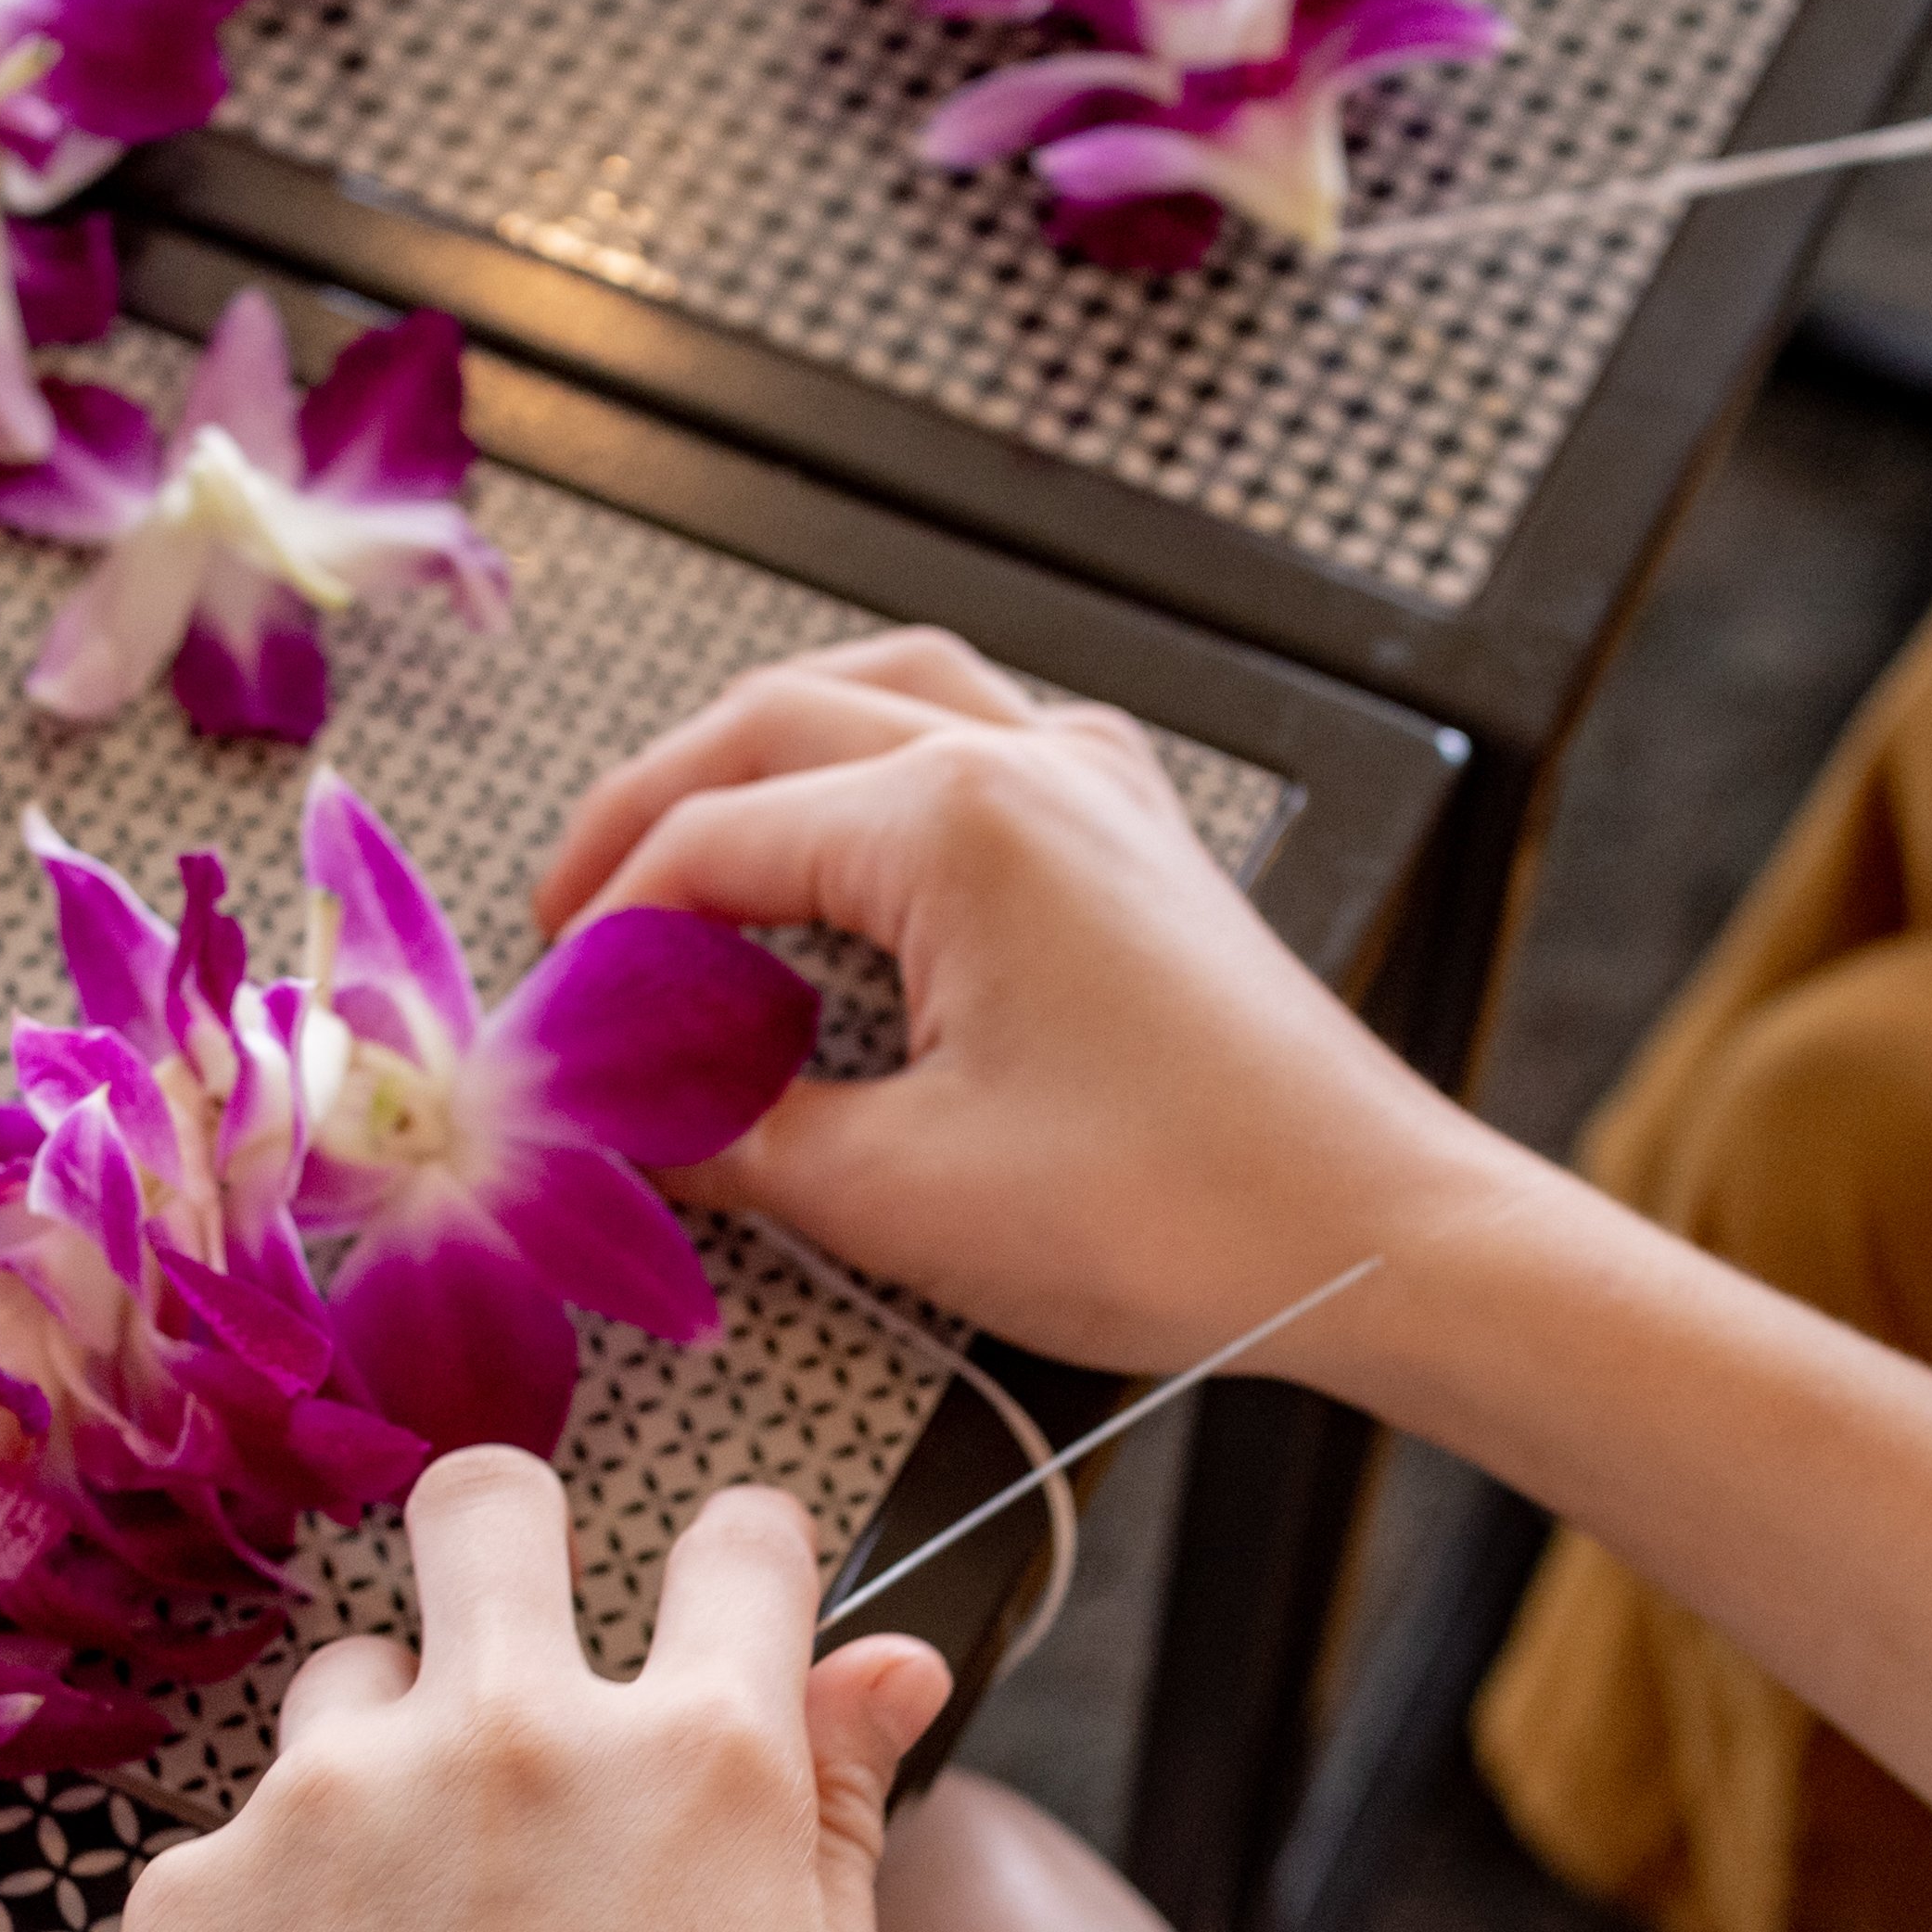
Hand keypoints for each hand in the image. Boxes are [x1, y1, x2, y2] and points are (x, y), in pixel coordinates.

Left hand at [117, 1458, 946, 1931]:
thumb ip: (834, 1835)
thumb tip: (886, 1660)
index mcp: (704, 1770)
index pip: (742, 1544)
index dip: (749, 1578)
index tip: (732, 1635)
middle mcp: (510, 1739)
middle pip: (489, 1504)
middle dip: (515, 1554)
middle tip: (530, 1692)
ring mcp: (328, 1810)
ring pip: (350, 1677)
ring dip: (392, 1754)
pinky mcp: (187, 1906)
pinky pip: (240, 1848)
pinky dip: (283, 1923)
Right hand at [535, 630, 1524, 1377]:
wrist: (1377, 1236)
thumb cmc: (1182, 1210)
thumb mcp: (901, 1194)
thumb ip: (734, 1136)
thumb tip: (629, 1119)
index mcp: (955, 818)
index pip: (712, 838)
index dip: (607, 935)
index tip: (554, 1026)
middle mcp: (1027, 761)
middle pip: (775, 720)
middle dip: (652, 809)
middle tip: (570, 920)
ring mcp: (1094, 784)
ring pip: (880, 695)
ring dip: (762, 760)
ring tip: (679, 860)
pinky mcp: (1136, 836)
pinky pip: (974, 740)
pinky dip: (874, 771)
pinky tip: (843, 858)